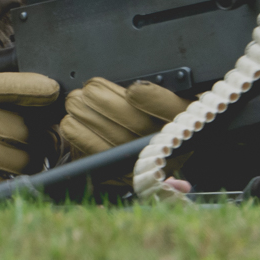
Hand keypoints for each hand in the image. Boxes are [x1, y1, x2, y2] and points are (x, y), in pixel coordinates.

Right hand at [0, 73, 60, 199]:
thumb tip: (24, 102)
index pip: (10, 85)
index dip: (35, 87)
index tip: (53, 90)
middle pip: (27, 129)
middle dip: (34, 137)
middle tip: (36, 141)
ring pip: (24, 158)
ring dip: (25, 162)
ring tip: (14, 160)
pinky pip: (7, 180)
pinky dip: (7, 180)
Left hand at [57, 77, 188, 156]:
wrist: (157, 137)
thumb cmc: (156, 102)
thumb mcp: (165, 87)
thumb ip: (153, 84)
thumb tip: (130, 85)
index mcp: (188, 116)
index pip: (174, 109)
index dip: (153, 100)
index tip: (133, 90)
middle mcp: (173, 143)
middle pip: (140, 126)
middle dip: (107, 105)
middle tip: (87, 89)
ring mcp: (150, 162)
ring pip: (118, 141)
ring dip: (90, 119)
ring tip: (75, 102)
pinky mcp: (128, 174)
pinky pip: (102, 157)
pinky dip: (82, 139)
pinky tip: (71, 124)